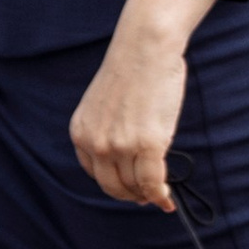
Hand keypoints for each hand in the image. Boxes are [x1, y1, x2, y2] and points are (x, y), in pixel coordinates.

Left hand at [70, 0, 219, 205]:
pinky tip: (167, 201)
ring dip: (148, 195)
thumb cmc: (132, 70)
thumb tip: (129, 159)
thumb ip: (109, 131)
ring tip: (159, 194)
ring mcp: (121, 146)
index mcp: (81, 133)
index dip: (115, 185)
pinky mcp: (147, 145)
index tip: (129, 188)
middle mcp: (97, 143)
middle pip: (113, 186)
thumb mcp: (105, 106)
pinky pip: (153, 182)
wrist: (145, 48)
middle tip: (146, 196)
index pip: (95, 173)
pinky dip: (161, 195)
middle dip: (131, 195)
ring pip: (135, 186)